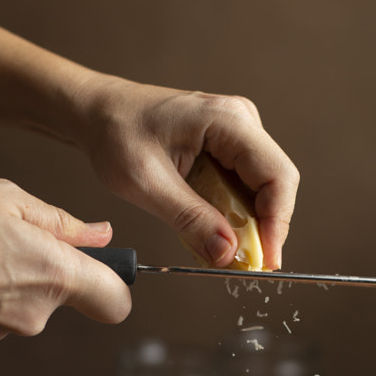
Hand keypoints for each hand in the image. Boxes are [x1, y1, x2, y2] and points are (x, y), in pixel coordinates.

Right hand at [0, 179, 131, 339]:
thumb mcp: (7, 199)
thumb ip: (62, 222)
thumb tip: (100, 234)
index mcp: (54, 274)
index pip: (117, 301)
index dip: (117, 282)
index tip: (105, 264)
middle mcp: (38, 312)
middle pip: (73, 297)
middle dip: (56, 268)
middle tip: (19, 236)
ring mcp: (9, 328)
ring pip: (37, 302)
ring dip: (23, 276)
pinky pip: (8, 310)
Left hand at [75, 75, 299, 269]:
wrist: (97, 112)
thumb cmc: (116, 133)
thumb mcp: (147, 183)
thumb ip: (190, 220)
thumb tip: (227, 254)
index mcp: (227, 120)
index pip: (277, 176)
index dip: (277, 222)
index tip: (264, 259)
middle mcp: (241, 121)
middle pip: (276, 184)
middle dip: (263, 228)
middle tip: (242, 263)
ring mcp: (237, 133)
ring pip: (262, 189)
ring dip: (248, 224)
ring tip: (222, 250)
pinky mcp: (228, 147)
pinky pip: (244, 187)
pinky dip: (233, 215)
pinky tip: (213, 232)